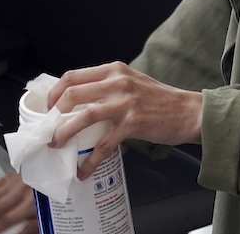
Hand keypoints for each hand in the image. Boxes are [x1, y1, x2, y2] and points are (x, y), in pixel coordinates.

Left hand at [46, 61, 201, 178]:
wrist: (190, 112)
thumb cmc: (161, 100)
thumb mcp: (132, 82)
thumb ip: (108, 86)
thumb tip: (81, 101)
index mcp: (114, 70)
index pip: (73, 75)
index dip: (55, 92)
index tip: (49, 107)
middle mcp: (117, 82)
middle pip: (73, 93)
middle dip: (54, 113)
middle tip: (49, 128)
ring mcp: (125, 103)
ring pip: (84, 116)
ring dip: (65, 132)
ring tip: (56, 145)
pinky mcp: (133, 124)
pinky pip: (104, 144)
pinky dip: (90, 160)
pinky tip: (83, 170)